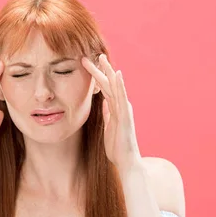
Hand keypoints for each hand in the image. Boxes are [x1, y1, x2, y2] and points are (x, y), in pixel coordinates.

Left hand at [81, 54, 141, 172]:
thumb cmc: (118, 147)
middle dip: (101, 69)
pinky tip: (117, 74)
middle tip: (93, 54)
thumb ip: (107, 115)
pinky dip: (120, 85)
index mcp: (115, 109)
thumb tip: (103, 105)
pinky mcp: (125, 116)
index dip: (97, 76)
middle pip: (109, 84)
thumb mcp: (108, 128)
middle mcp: (121, 107)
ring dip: (108, 72)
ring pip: (115, 87)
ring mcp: (124, 110)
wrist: (126, 162)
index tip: (88, 65)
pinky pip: (121, 98)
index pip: (105, 89)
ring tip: (101, 58)